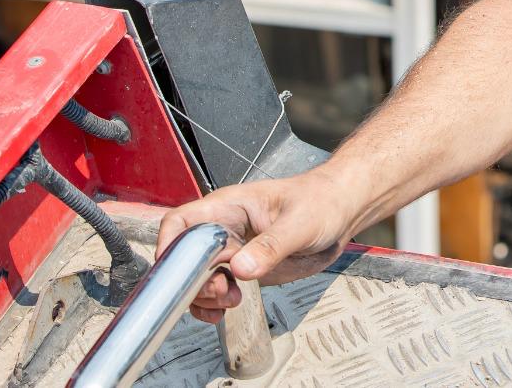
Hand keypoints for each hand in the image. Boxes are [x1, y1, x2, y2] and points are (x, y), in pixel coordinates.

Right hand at [155, 172, 355, 322]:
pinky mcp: (244, 267)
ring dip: (204, 296)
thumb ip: (271, 246)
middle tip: (221, 290)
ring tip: (230, 300)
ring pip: (196, 277)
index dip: (169, 246)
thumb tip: (241, 267)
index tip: (176, 273)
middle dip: (193, 280)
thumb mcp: (300, 223)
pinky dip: (212, 304)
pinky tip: (222, 311)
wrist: (341, 211)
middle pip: (183, 257)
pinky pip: (216, 288)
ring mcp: (233, 249)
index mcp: (229, 207)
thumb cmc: (322, 201)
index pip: (181, 222)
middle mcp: (225, 228)